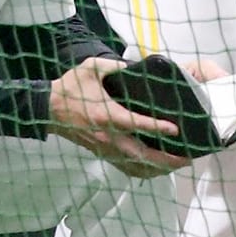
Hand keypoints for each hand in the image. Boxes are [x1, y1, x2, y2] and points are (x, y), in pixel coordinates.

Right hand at [45, 57, 191, 178]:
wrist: (48, 109)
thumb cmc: (70, 88)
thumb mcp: (91, 68)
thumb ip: (115, 66)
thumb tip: (136, 66)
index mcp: (106, 115)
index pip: (136, 124)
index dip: (157, 128)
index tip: (175, 129)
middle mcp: (108, 136)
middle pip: (141, 155)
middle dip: (166, 159)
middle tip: (187, 157)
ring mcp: (105, 148)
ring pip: (135, 166)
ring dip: (158, 168)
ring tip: (177, 164)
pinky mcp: (102, 153)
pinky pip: (126, 168)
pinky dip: (144, 171)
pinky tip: (157, 168)